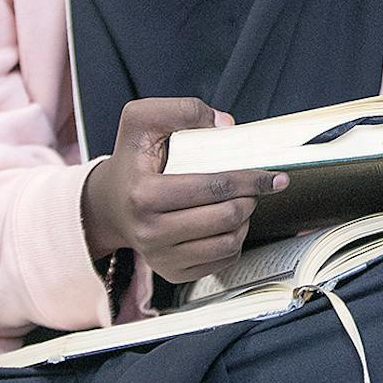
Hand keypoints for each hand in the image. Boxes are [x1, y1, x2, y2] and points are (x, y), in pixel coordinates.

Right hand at [82, 98, 286, 284]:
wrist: (109, 205)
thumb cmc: (131, 160)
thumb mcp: (141, 119)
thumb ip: (182, 110)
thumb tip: (225, 126)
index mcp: (144, 194)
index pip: (213, 187)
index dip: (250, 179)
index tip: (273, 176)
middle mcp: (150, 231)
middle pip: (225, 217)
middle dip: (250, 198)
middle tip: (255, 186)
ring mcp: (161, 257)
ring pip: (228, 243)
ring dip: (245, 220)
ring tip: (240, 202)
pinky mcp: (172, 272)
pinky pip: (222, 261)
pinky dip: (234, 240)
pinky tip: (227, 223)